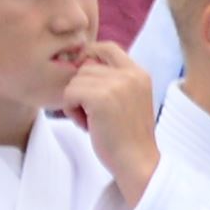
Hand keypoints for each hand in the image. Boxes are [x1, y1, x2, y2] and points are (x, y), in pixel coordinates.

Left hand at [64, 40, 163, 202]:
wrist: (136, 162)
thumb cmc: (128, 137)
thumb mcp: (129, 100)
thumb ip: (113, 80)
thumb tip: (80, 62)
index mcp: (139, 74)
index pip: (107, 47)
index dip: (89, 58)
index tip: (85, 82)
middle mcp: (130, 74)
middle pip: (86, 66)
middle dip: (82, 88)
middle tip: (92, 114)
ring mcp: (116, 84)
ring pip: (75, 80)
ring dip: (76, 101)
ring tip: (92, 121)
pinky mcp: (100, 98)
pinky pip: (69, 93)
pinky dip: (71, 111)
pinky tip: (87, 125)